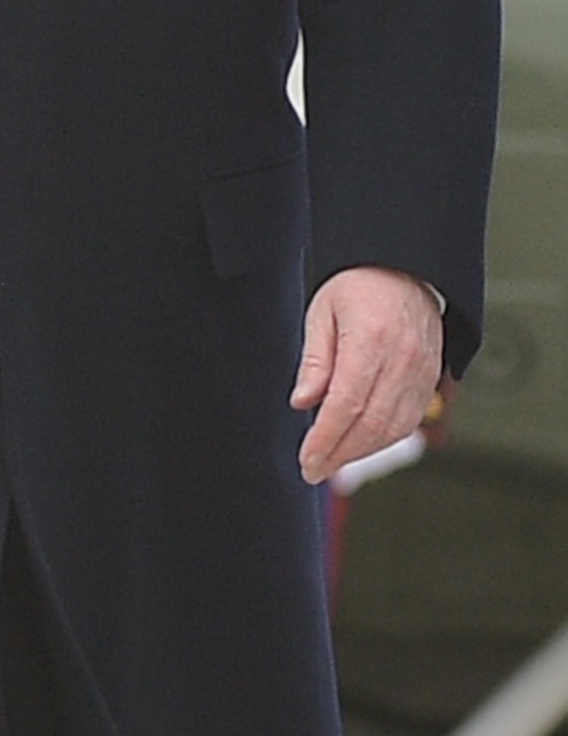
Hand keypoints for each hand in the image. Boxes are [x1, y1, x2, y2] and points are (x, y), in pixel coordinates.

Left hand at [293, 267, 444, 487]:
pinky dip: (385, 438)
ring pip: (395, 427)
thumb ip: (315, 361)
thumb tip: (303, 403)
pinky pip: (411, 418)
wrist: (406, 265)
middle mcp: (403, 358)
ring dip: (362, 451)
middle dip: (340, 454)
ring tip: (333, 461)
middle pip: (372, 423)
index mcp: (371, 340)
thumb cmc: (358, 285)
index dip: (325, 439)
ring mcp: (423, 369)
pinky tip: (362, 444)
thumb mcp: (322, 313)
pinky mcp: (433, 376)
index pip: (346, 404)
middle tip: (314, 470)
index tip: (307, 460)